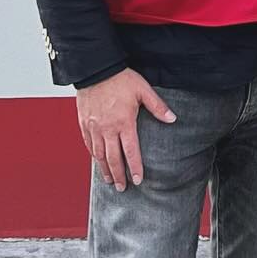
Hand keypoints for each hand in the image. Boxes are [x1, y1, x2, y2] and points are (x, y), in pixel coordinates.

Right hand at [76, 68, 175, 191]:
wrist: (96, 69)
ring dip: (105, 169)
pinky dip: (93, 155)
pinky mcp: (84, 124)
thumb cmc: (121, 78)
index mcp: (124, 123)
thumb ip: (157, 106)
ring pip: (99, 155)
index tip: (138, 180)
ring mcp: (94, 128)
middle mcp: (108, 129)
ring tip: (110, 180)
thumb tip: (172, 119)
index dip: (135, 167)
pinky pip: (88, 144)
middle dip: (119, 175)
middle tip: (123, 188)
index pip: (131, 151)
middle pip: (113, 159)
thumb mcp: (143, 90)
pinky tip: (97, 161)